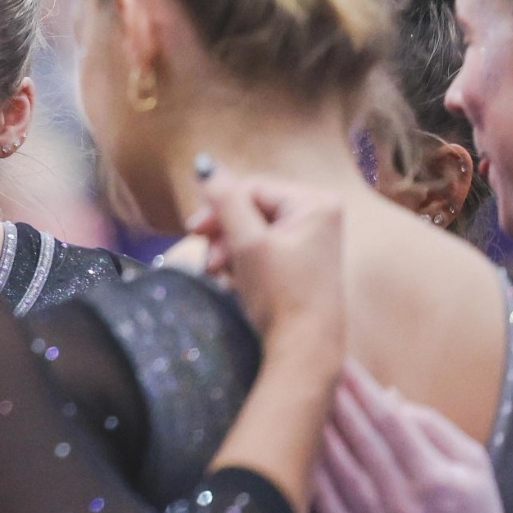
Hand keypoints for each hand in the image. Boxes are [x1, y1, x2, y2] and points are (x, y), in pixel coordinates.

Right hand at [185, 161, 345, 365]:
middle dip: (224, 232)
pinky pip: (261, 246)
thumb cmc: (282, 295)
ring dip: (228, 248)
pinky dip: (241, 260)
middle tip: (208, 259)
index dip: (219, 207)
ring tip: (218, 272)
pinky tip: (232, 279)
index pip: (252, 188)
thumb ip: (225, 200)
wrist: (303, 348)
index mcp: (315, 203)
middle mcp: (319, 214)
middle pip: (251, 207)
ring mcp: (311, 237)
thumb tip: (203, 164)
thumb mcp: (248, 243)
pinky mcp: (300, 259)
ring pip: (252, 228)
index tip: (194, 232)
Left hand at [315, 362, 512, 512]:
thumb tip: (389, 396)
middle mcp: (407, 504)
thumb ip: (434, 427)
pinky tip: (298, 454)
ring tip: (302, 405)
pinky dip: (313, 480)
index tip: (344, 364)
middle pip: (362, 443)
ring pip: (341, 473)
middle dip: (337, 404)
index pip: (391, 422)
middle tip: (314, 373)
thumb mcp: (474, 465)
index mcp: (437, 479)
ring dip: (320, 436)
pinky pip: (329, 510)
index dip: (364, 390)